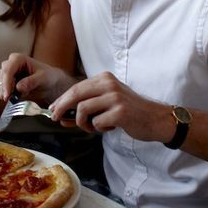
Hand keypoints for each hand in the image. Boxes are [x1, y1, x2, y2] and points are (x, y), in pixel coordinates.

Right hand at [0, 53, 74, 105]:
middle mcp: (11, 63)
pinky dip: (5, 94)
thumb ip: (31, 82)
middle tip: (9, 98)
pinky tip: (11, 99)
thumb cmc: (48, 77)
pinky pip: (2, 87)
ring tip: (14, 98)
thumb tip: (19, 87)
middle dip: (5, 87)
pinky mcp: (8, 81)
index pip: (8, 69)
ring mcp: (9, 72)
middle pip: (2, 74)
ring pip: (0, 81)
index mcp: (19, 59)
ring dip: (4, 91)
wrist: (50, 83)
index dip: (7, 82)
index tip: (8, 95)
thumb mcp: (43, 78)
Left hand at [49, 71, 169, 140]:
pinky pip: (97, 122)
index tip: (53, 109)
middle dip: (62, 107)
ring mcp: (115, 97)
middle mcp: (109, 84)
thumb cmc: (129, 112)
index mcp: (105, 78)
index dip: (62, 99)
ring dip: (83, 123)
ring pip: (83, 110)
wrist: (155, 119)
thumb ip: (87, 107)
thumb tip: (62, 116)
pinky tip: (110, 127)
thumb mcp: (107, 103)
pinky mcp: (120, 112)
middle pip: (76, 94)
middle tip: (56, 118)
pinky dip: (99, 128)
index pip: (76, 87)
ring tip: (93, 127)